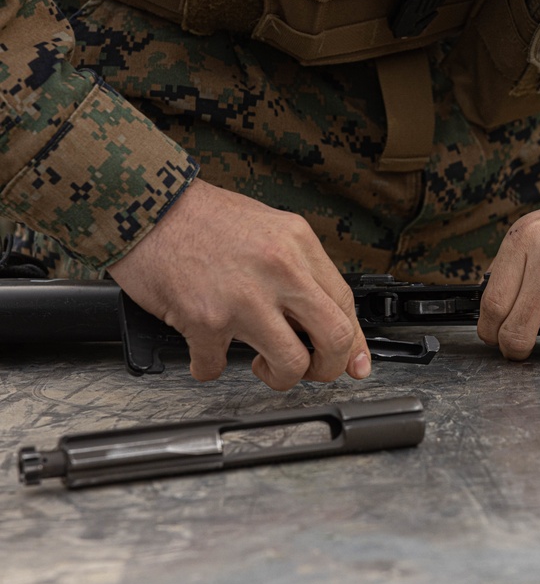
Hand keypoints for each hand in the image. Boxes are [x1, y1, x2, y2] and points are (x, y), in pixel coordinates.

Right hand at [107, 179, 369, 389]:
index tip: (350, 360)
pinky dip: (209, 368)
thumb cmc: (200, 217)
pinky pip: (217, 367)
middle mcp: (280, 270)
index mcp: (298, 244)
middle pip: (333, 338)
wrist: (144, 206)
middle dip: (328, 367)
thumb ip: (299, 270)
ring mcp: (245, 298)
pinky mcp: (205, 320)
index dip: (351, 341)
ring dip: (278, 377)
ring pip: (291, 364)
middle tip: (311, 369)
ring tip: (262, 364)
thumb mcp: (269, 228)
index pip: (345, 304)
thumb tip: (324, 316)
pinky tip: (205, 353)